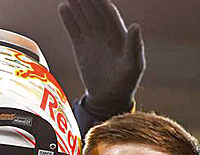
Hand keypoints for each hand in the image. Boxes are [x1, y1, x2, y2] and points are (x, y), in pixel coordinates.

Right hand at [60, 0, 144, 118]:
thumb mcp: (134, 66)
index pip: (109, 14)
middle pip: (95, 12)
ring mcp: (92, 39)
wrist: (108, 99)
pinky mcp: (80, 47)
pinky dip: (68, 19)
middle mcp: (105, 34)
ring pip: (83, 18)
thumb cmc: (126, 83)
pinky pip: (74, 29)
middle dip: (87, 1)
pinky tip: (63, 7)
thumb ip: (134, 46)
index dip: (102, 2)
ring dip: (77, 6)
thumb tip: (135, 26)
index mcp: (120, 35)